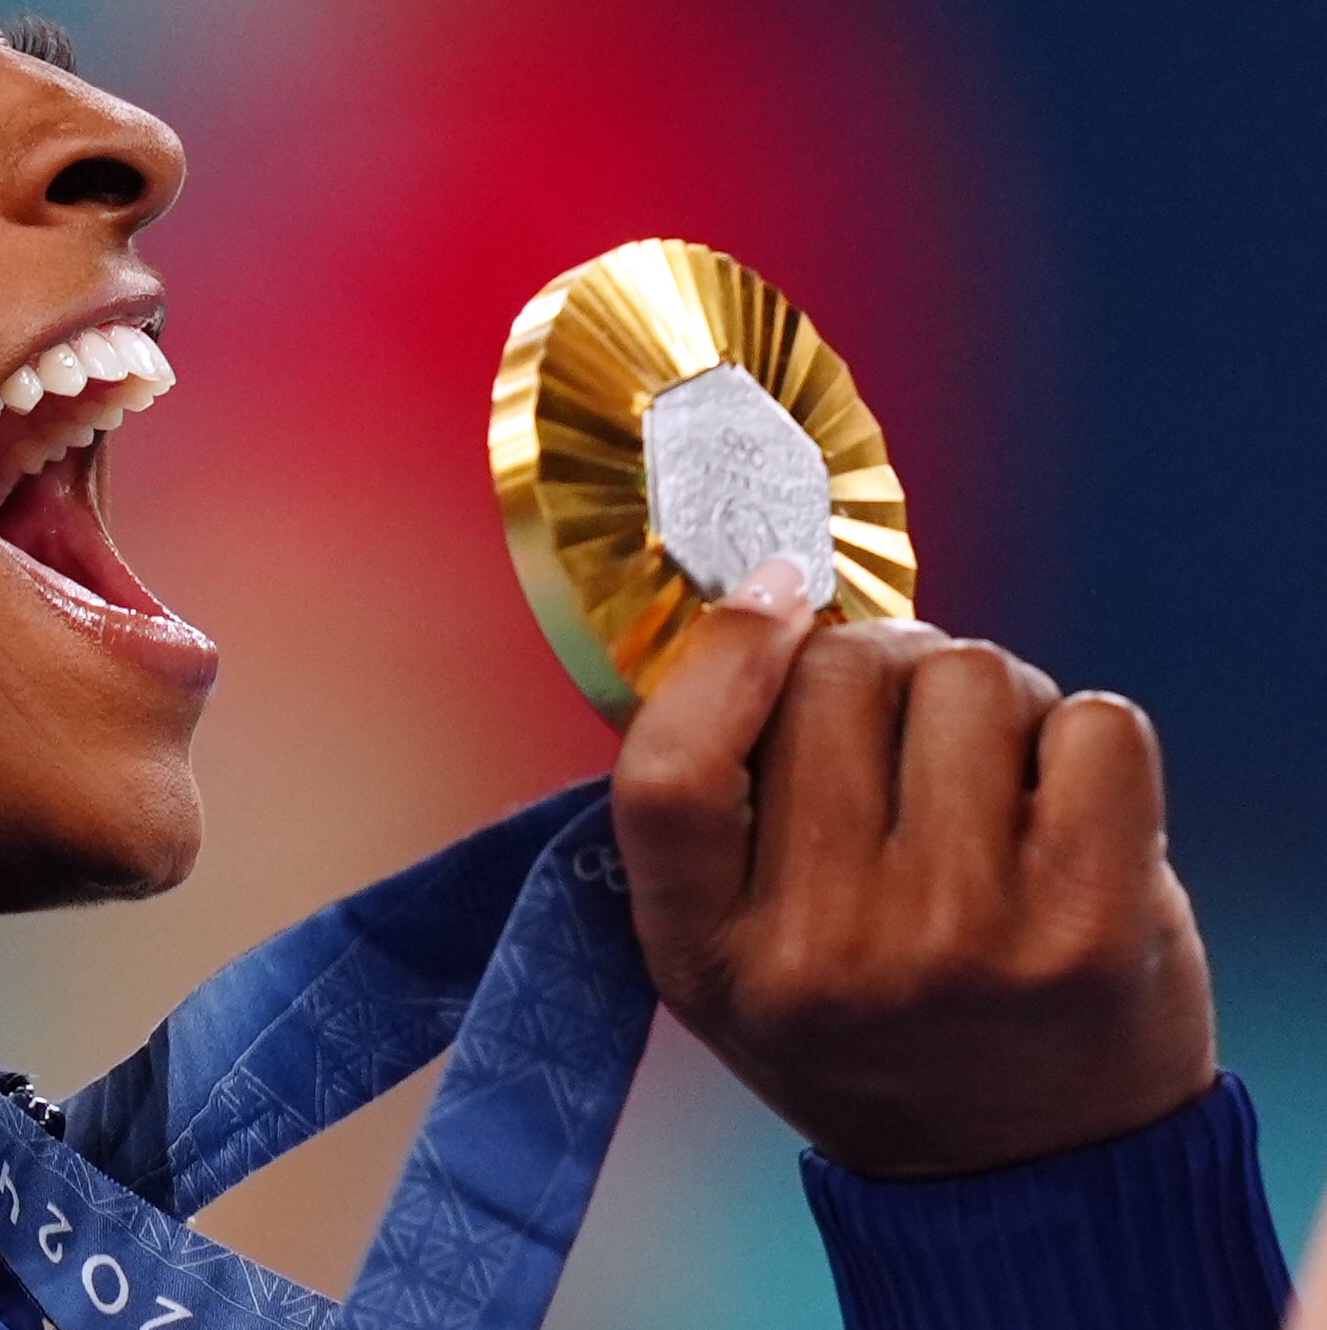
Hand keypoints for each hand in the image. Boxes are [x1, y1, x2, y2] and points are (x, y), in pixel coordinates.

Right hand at [610, 560, 1215, 1178]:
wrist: (1029, 1174)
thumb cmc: (871, 1024)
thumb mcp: (730, 949)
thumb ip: (715, 803)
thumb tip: (760, 595)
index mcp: (709, 961)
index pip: (670, 772)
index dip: (723, 653)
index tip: (774, 591)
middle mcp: (826, 956)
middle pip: (839, 679)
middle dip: (882, 665)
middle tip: (909, 733)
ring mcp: (961, 942)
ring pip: (970, 677)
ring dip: (990, 698)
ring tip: (990, 780)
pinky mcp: (1093, 928)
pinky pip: (1094, 723)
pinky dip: (1086, 737)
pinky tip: (1063, 806)